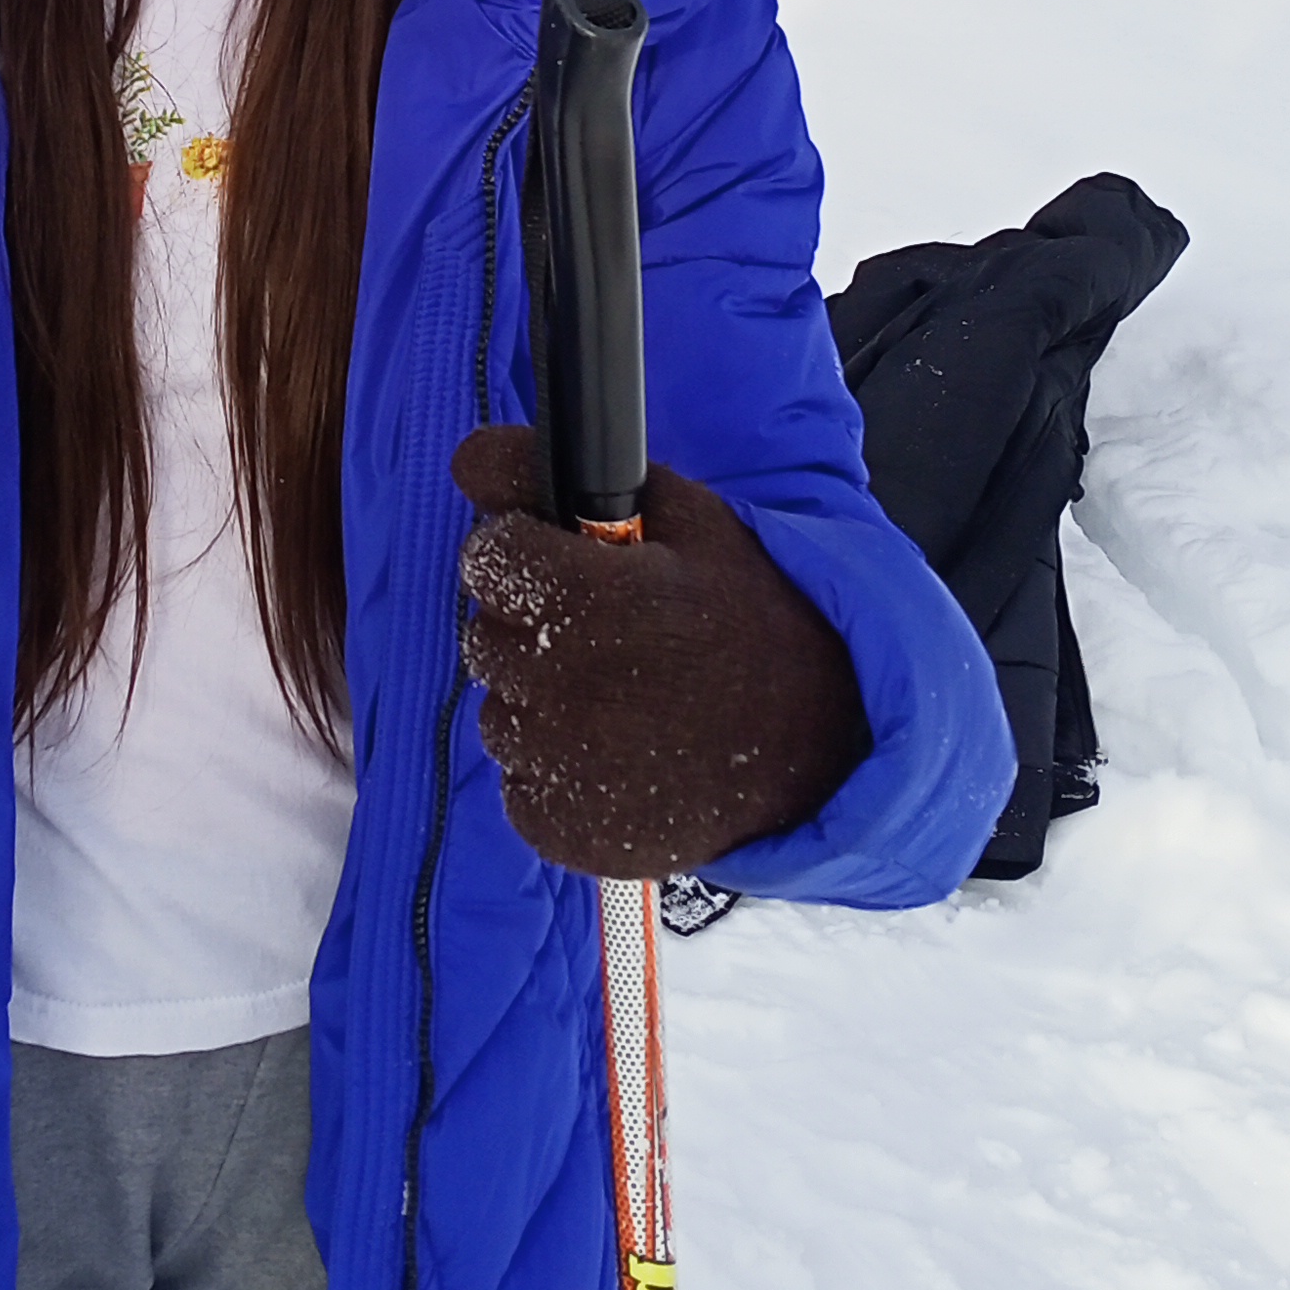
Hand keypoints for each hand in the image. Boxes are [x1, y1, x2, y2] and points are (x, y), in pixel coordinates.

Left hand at [454, 425, 872, 877]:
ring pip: (500, 716)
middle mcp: (561, 685)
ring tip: (622, 704)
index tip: (565, 568)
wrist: (822, 744)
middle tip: (608, 638)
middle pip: (486, 637)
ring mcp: (561, 767)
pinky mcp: (566, 831)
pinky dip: (555, 776)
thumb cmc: (750, 616)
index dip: (523, 555)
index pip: (486, 559)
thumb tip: (467, 458)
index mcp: (588, 599)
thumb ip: (560, 480)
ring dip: (542, 705)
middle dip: (532, 629)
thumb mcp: (684, 519)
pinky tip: (617, 758)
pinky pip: (520, 788)